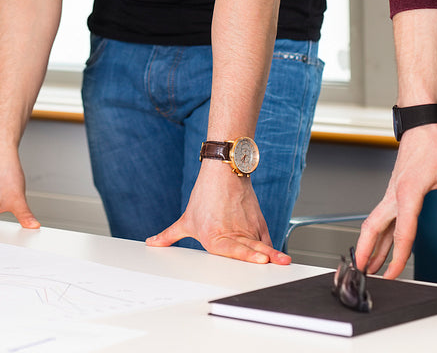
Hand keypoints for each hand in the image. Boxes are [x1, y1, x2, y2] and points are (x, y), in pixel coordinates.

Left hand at [146, 163, 287, 263]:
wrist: (223, 172)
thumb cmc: (205, 196)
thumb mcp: (185, 219)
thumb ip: (169, 235)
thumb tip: (152, 242)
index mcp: (214, 236)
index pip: (233, 248)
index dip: (247, 254)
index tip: (260, 259)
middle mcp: (233, 233)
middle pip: (250, 249)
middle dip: (262, 257)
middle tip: (271, 263)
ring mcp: (247, 228)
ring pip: (262, 244)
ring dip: (273, 254)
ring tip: (284, 261)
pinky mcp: (258, 223)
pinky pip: (266, 239)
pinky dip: (272, 248)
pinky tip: (280, 258)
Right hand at [356, 124, 436, 277]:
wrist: (422, 124)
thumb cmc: (436, 145)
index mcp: (407, 193)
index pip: (402, 232)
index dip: (398, 256)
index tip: (394, 274)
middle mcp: (394, 195)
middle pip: (373, 228)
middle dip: (366, 252)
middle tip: (362, 272)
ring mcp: (391, 193)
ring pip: (374, 223)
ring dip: (369, 244)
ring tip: (367, 264)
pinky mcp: (394, 191)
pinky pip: (381, 216)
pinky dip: (376, 232)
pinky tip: (380, 240)